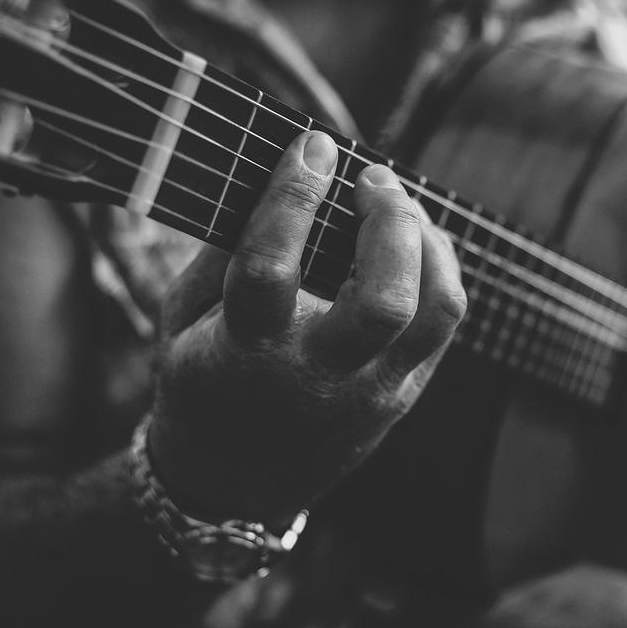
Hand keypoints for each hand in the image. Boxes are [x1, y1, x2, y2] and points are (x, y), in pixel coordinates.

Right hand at [148, 131, 466, 521]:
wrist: (234, 482)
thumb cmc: (204, 385)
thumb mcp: (182, 321)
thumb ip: (220, 254)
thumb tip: (273, 181)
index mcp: (248, 354)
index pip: (273, 268)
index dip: (293, 197)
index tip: (311, 145)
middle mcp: (319, 376)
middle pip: (384, 300)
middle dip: (389, 224)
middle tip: (374, 178)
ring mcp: (371, 391)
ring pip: (434, 313)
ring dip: (429, 245)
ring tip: (402, 206)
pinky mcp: (402, 395)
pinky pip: (444, 326)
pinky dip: (440, 271)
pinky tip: (418, 242)